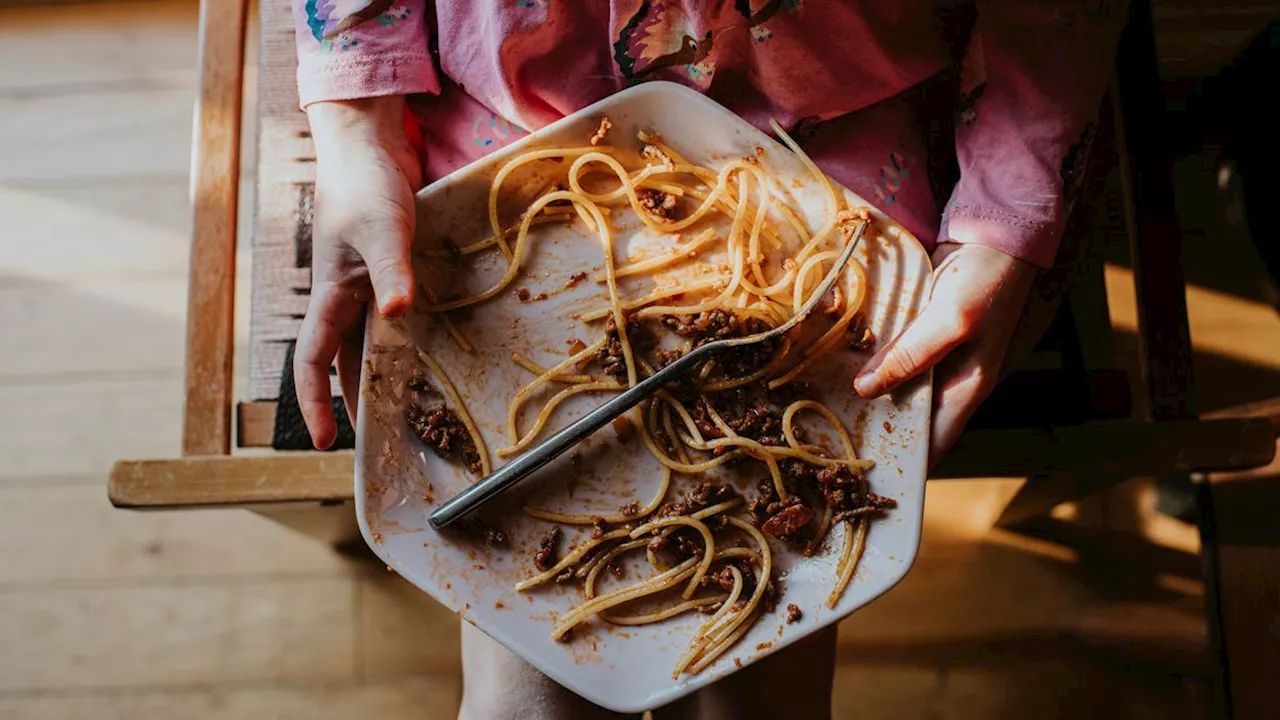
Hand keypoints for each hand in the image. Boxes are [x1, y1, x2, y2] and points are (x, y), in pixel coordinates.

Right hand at [295, 96, 422, 448]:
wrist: (369, 142)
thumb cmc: (366, 183)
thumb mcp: (382, 230)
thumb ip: (391, 272)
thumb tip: (398, 312)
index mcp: (331, 293)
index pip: (314, 360)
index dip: (315, 402)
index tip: (324, 441)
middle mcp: (344, 295)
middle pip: (342, 359)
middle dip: (352, 399)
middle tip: (373, 437)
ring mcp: (365, 283)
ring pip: (367, 341)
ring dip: (378, 372)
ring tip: (399, 407)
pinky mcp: (387, 269)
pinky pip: (389, 317)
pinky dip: (401, 339)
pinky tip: (421, 351)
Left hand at [853, 242, 1036, 464]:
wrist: (994, 234)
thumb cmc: (984, 280)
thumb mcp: (949, 320)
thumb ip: (911, 356)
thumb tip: (867, 390)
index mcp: (967, 387)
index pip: (935, 441)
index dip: (907, 463)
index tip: (871, 481)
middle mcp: (951, 379)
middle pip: (911, 419)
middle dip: (879, 432)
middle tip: (834, 447)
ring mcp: (936, 357)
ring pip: (898, 390)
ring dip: (870, 399)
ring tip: (826, 413)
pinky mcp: (920, 335)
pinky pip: (893, 359)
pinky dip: (871, 366)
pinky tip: (838, 368)